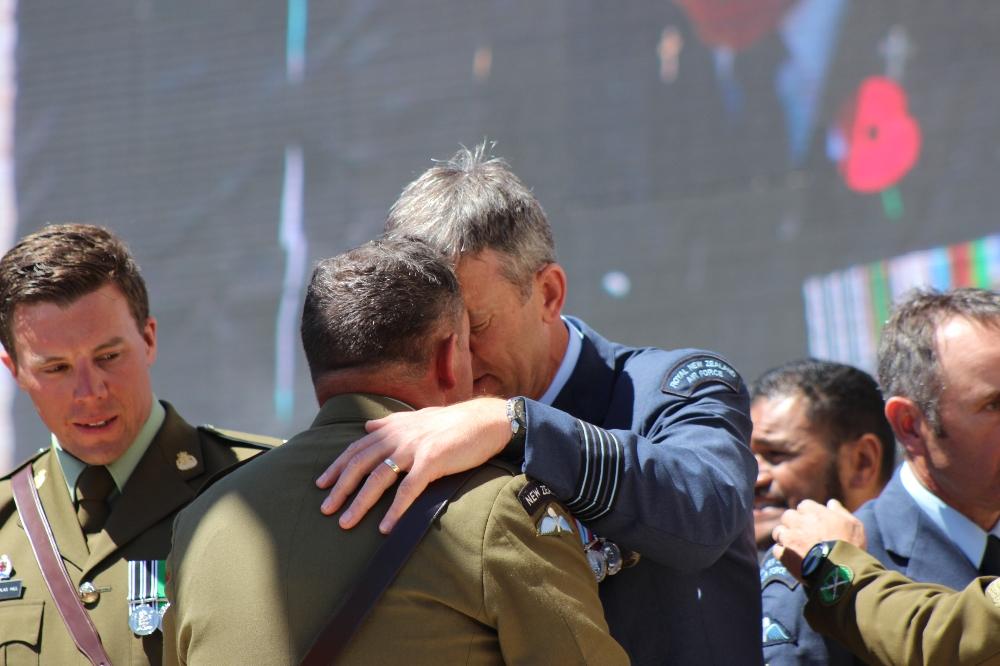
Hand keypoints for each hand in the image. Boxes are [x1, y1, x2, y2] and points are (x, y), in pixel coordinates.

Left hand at [315, 397, 511, 532]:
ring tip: (346, 523)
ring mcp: (414, 449)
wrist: (486, 421)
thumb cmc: (453, 423)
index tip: (321, 484)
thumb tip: (367, 426)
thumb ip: (390, 422)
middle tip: (325, 509)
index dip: (337, 466)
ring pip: (378, 479)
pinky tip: (385, 527)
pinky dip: (394, 510)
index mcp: (393, 428)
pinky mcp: (432, 462)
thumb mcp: (417, 418)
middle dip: (340, 488)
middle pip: (360, 464)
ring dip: (359, 503)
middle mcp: (398, 437)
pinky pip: (408, 490)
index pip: (356, 448)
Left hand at [772, 499, 866, 579]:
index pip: (804, 505)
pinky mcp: (785, 555)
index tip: (814, 522)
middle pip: (788, 516)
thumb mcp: (853, 525)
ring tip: (795, 546)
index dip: (809, 514)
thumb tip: (831, 503)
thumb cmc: (850, 547)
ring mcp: (790, 538)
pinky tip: (792, 557)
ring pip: (779, 532)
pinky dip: (783, 553)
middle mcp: (798, 522)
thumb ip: (840, 511)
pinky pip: (777, 549)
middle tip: (802, 533)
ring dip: (785, 537)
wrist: (841, 572)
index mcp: (814, 512)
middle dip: (793, 523)